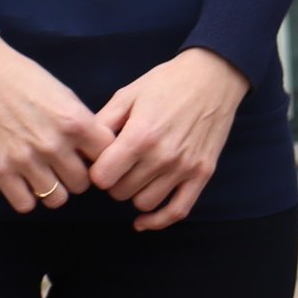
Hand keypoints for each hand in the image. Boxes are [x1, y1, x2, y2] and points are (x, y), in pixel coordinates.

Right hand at [0, 34, 114, 213]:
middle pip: (83, 183)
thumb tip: (96, 151)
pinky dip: (28, 197)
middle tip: (66, 166)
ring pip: (57, 199)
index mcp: (75, 121)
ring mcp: (25, 159)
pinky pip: (25, 205)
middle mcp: (53, 144)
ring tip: (46, 176)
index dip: (101, 158)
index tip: (90, 156)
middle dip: (77, 176)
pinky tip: (25, 182)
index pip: (107, 157)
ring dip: (54, 189)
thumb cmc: (24, 78)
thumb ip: (82, 123)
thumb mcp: (64, 94)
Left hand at [89, 48, 251, 229]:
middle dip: (114, 180)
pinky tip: (143, 220)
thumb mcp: (128, 94)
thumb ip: (102, 123)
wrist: (213, 76)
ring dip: (135, 193)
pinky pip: (177, 211)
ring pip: (144, 203)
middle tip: (120, 164)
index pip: (101, 178)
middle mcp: (162, 156)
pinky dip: (158, 221)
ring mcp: (184, 167)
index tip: (102, 160)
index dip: (96, 170)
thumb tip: (84, 149)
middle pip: (120, 192)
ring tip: (138, 174)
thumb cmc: (167, 82)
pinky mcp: (202, 174)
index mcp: (140, 135)